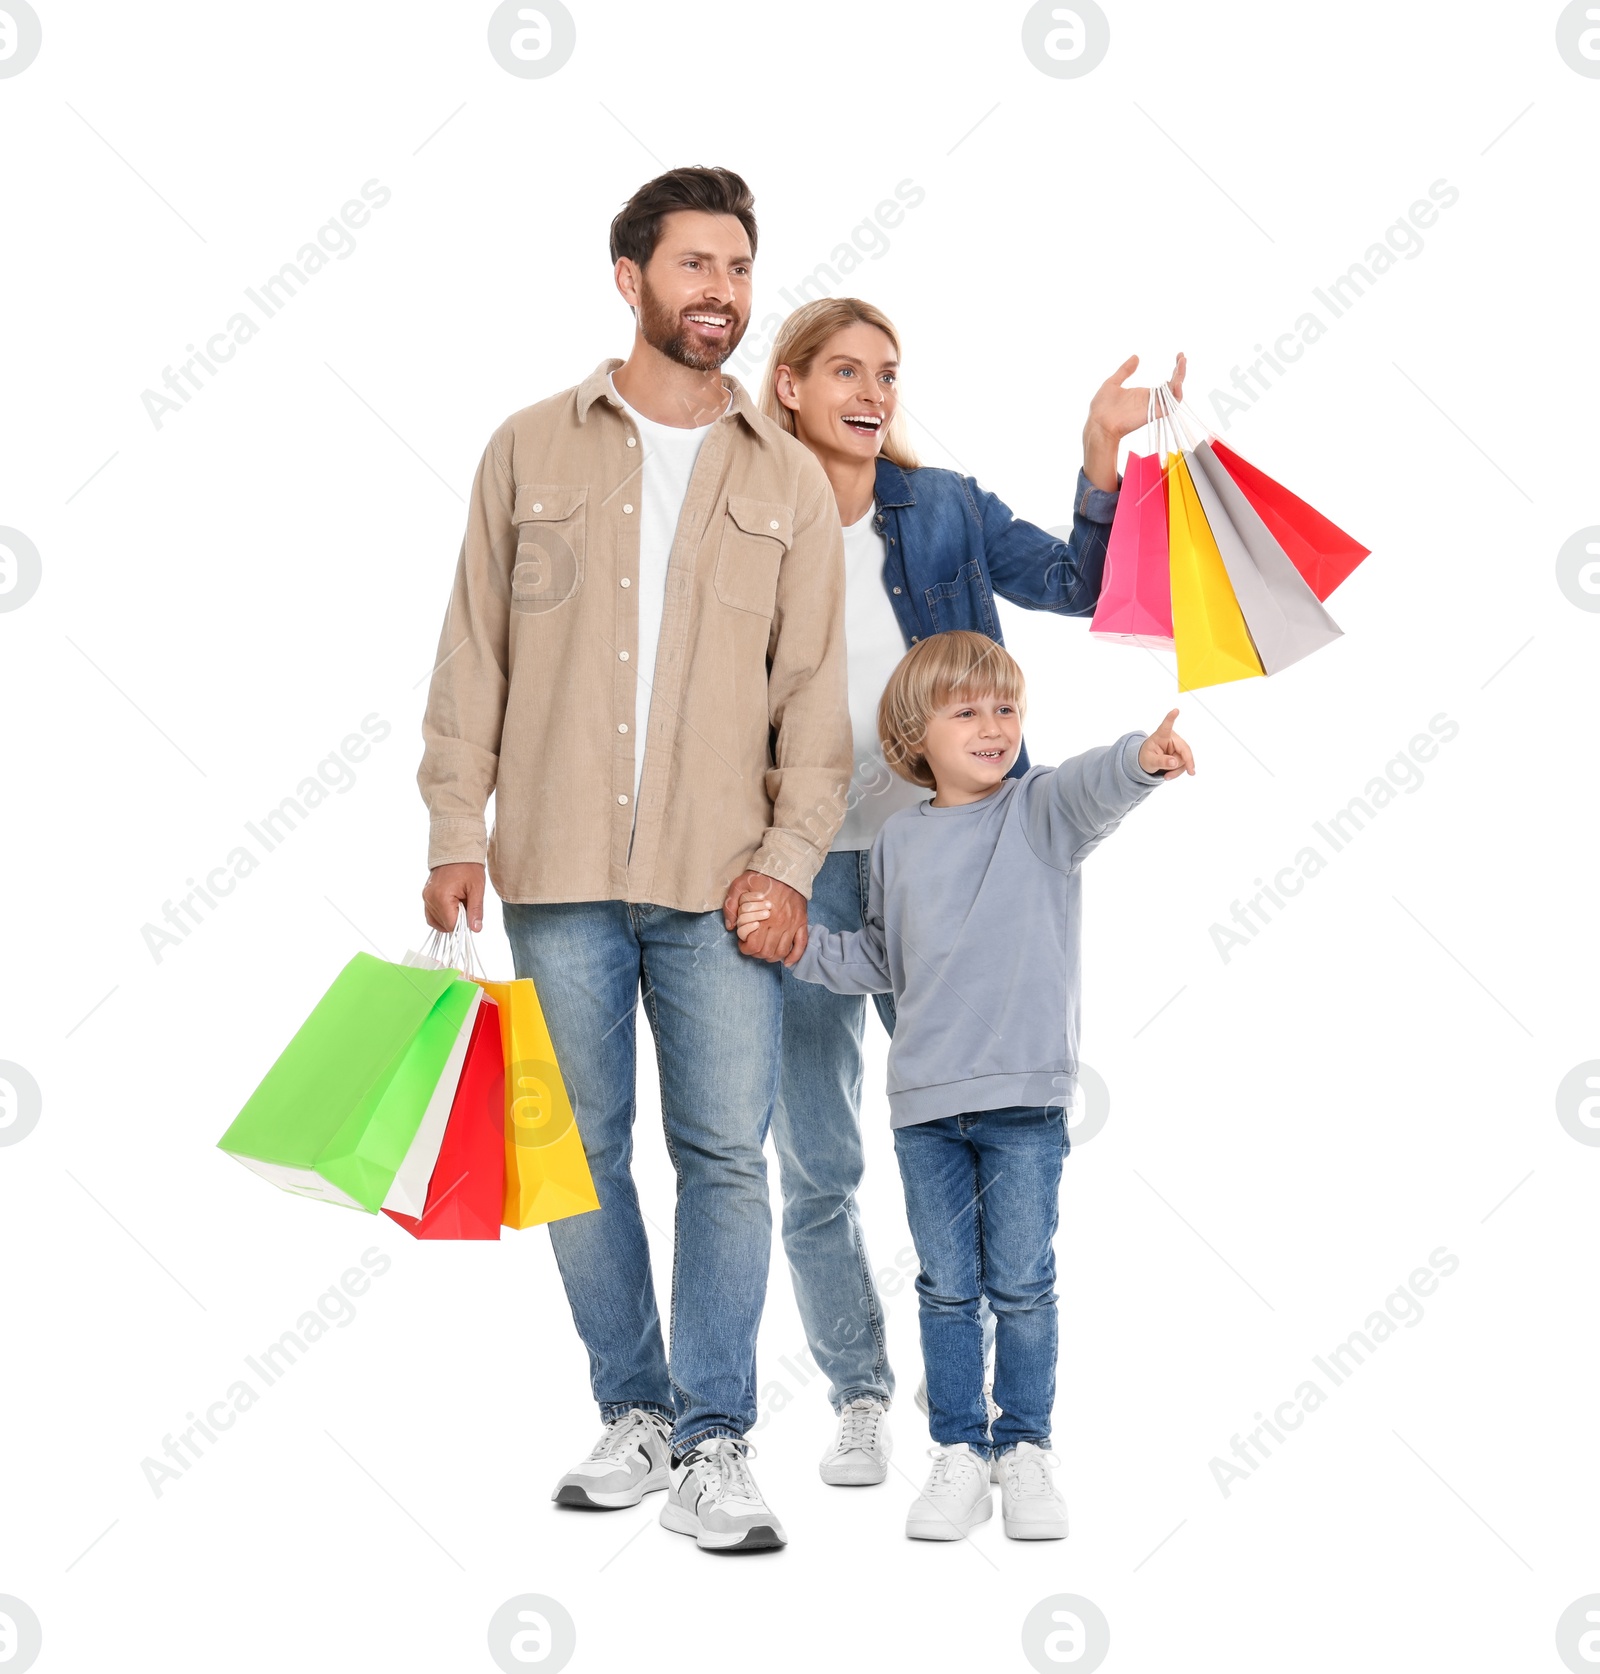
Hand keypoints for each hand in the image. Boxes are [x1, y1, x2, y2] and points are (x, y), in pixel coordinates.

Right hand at [423, 862, 485, 932]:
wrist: (457, 850)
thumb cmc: (468, 866)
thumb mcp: (477, 889)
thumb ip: (476, 910)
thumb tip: (476, 929)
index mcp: (441, 897)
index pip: (451, 924)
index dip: (464, 924)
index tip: (472, 915)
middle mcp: (429, 898)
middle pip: (443, 924)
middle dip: (457, 920)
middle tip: (467, 905)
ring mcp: (426, 897)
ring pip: (436, 921)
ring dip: (450, 918)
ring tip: (460, 904)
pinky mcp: (426, 895)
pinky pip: (431, 914)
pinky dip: (442, 915)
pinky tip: (453, 907)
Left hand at [721, 870, 807, 964]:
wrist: (786, 868)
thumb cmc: (762, 878)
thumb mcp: (739, 886)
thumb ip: (730, 906)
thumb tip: (730, 926)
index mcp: (762, 917)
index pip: (753, 945)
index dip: (745, 948)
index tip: (742, 942)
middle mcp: (778, 924)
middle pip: (766, 952)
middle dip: (756, 953)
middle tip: (752, 945)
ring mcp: (792, 925)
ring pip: (781, 952)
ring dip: (771, 956)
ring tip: (765, 950)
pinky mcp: (802, 923)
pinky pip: (801, 945)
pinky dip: (794, 957)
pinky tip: (787, 961)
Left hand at [1082, 351, 1186, 490]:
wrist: (1098, 423)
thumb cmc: (1102, 408)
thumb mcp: (1113, 382)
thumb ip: (1125, 370)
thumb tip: (1135, 357)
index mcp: (1144, 394)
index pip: (1166, 382)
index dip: (1174, 369)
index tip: (1178, 355)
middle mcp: (1151, 400)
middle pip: (1173, 387)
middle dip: (1180, 372)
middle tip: (1182, 357)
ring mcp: (1153, 407)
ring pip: (1174, 394)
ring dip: (1180, 379)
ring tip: (1181, 364)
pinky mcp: (1153, 413)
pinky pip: (1170, 406)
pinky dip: (1176, 395)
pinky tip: (1177, 383)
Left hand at [1139, 709, 1194, 778]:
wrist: (1147, 761)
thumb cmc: (1146, 757)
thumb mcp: (1149, 761)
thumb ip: (1161, 762)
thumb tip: (1175, 762)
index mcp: (1161, 735)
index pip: (1166, 726)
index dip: (1171, 718)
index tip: (1175, 710)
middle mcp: (1172, 738)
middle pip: (1185, 750)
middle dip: (1185, 763)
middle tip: (1191, 773)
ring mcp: (1178, 745)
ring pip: (1186, 759)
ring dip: (1178, 770)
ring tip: (1166, 776)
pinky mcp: (1181, 753)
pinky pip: (1185, 764)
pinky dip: (1178, 771)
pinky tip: (1170, 775)